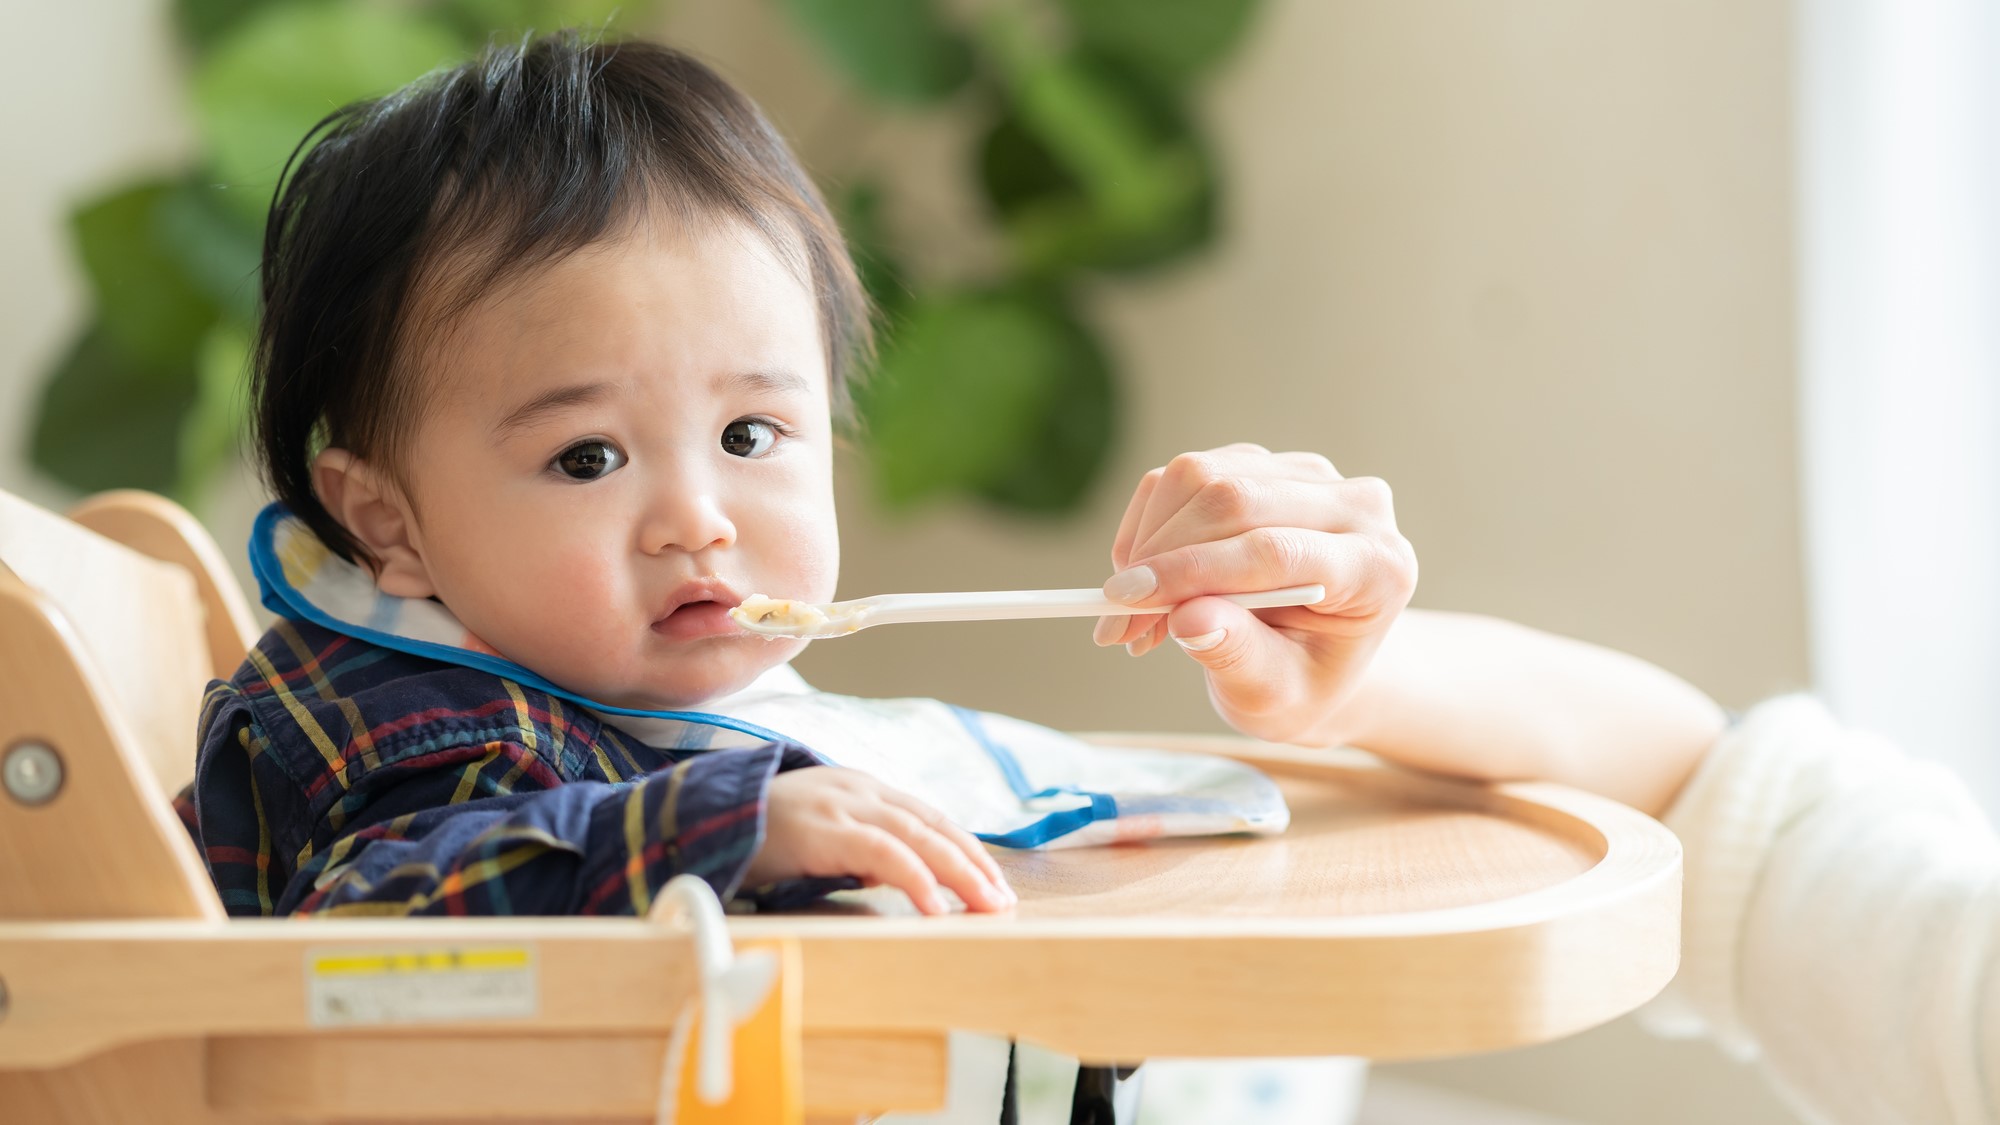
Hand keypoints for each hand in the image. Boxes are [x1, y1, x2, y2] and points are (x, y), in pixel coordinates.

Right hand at [743, 767, 1015, 914]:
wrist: (698, 818)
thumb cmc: (758, 834)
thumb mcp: (819, 838)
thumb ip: (857, 851)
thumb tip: (894, 879)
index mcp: (861, 789)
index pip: (928, 818)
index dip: (965, 849)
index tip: (992, 882)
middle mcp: (859, 790)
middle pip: (933, 825)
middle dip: (974, 864)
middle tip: (1002, 901)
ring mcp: (841, 804)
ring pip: (919, 836)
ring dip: (959, 873)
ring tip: (985, 905)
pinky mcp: (823, 828)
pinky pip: (881, 852)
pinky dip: (914, 877)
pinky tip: (933, 905)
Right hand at [1095, 444, 1417, 745]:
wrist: (1314, 658)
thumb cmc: (1302, 682)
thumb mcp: (1274, 694)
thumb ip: (1237, 656)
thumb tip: (1187, 618)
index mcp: (1378, 567)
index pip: (1276, 550)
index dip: (1194, 571)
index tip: (1127, 601)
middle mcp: (1353, 505)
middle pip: (1235, 500)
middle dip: (1159, 557)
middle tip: (1116, 620)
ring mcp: (1308, 475)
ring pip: (1202, 476)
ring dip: (1147, 543)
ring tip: (1136, 613)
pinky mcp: (1263, 464)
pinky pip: (1183, 477)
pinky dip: (1148, 528)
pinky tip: (1149, 581)